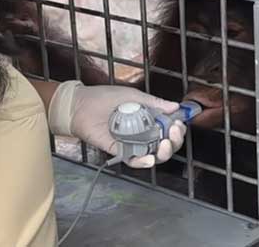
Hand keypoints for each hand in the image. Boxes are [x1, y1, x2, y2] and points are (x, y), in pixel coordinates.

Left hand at [48, 81, 185, 167]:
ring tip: (164, 144)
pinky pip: (134, 161)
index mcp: (148, 120)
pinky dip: (143, 162)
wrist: (80, 105)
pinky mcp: (119, 152)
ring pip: (153, 155)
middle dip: (174, 141)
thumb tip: (175, 106)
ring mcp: (132, 144)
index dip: (177, 129)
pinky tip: (150, 158)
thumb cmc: (105, 97)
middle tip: (173, 133)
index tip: (179, 124)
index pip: (168, 129)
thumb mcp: (132, 96)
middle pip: (165, 144)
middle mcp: (142, 134)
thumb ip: (153, 103)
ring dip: (164, 153)